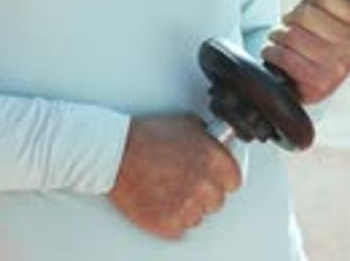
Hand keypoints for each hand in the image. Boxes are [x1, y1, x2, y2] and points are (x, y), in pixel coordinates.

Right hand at [108, 113, 240, 239]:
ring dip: (188, 204)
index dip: (221, 176)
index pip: (234, 179)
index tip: (211, 175)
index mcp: (213, 159)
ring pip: (199, 215)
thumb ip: (207, 138)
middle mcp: (205, 185)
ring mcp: (189, 207)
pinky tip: (159, 198)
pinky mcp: (171, 224)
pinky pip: (181, 227)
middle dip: (203, 191)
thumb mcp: (185, 123)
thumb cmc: (145, 136)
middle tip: (183, 179)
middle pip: (217, 200)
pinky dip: (171, 216)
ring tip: (167, 186)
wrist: (116, 154)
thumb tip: (216, 145)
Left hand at [262, 0, 349, 103]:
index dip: (311, 0)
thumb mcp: (326, 5)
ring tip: (281, 39)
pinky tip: (275, 52)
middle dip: (290, 18)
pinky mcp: (320, 84)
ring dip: (278, 35)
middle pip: (306, 15)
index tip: (309, 8)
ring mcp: (338, 67)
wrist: (317, 78)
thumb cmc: (322, 35)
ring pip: (292, 36)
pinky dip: (272, 52)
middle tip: (289, 25)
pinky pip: (285, 58)